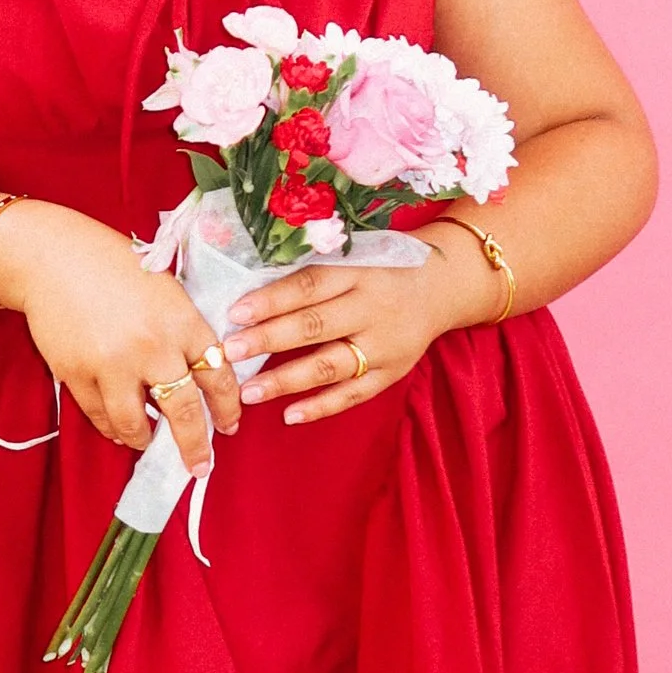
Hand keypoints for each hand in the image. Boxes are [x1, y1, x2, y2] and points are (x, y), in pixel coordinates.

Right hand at [0, 203, 244, 465]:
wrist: (53, 257)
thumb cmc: (113, 267)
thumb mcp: (165, 291)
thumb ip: (184, 331)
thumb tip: (200, 378)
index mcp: (182, 321)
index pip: (219, 376)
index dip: (228, 408)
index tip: (229, 425)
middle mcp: (152, 347)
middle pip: (184, 412)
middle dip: (195, 445)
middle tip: (199, 465)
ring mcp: (112, 365)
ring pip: (136, 425)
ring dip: (144, 439)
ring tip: (147, 440)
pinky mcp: (76, 375)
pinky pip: (100, 417)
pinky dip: (113, 427)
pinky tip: (119, 426)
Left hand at [225, 234, 472, 424]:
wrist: (441, 287)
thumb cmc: (383, 269)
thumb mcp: (355, 257)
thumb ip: (313, 274)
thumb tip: (251, 293)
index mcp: (359, 272)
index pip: (309, 286)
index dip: (272, 300)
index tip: (234, 312)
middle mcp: (372, 309)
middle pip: (315, 326)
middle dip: (269, 340)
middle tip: (230, 352)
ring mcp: (384, 345)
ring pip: (330, 365)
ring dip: (286, 380)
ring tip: (248, 393)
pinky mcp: (392, 373)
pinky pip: (354, 394)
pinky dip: (321, 406)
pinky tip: (289, 415)